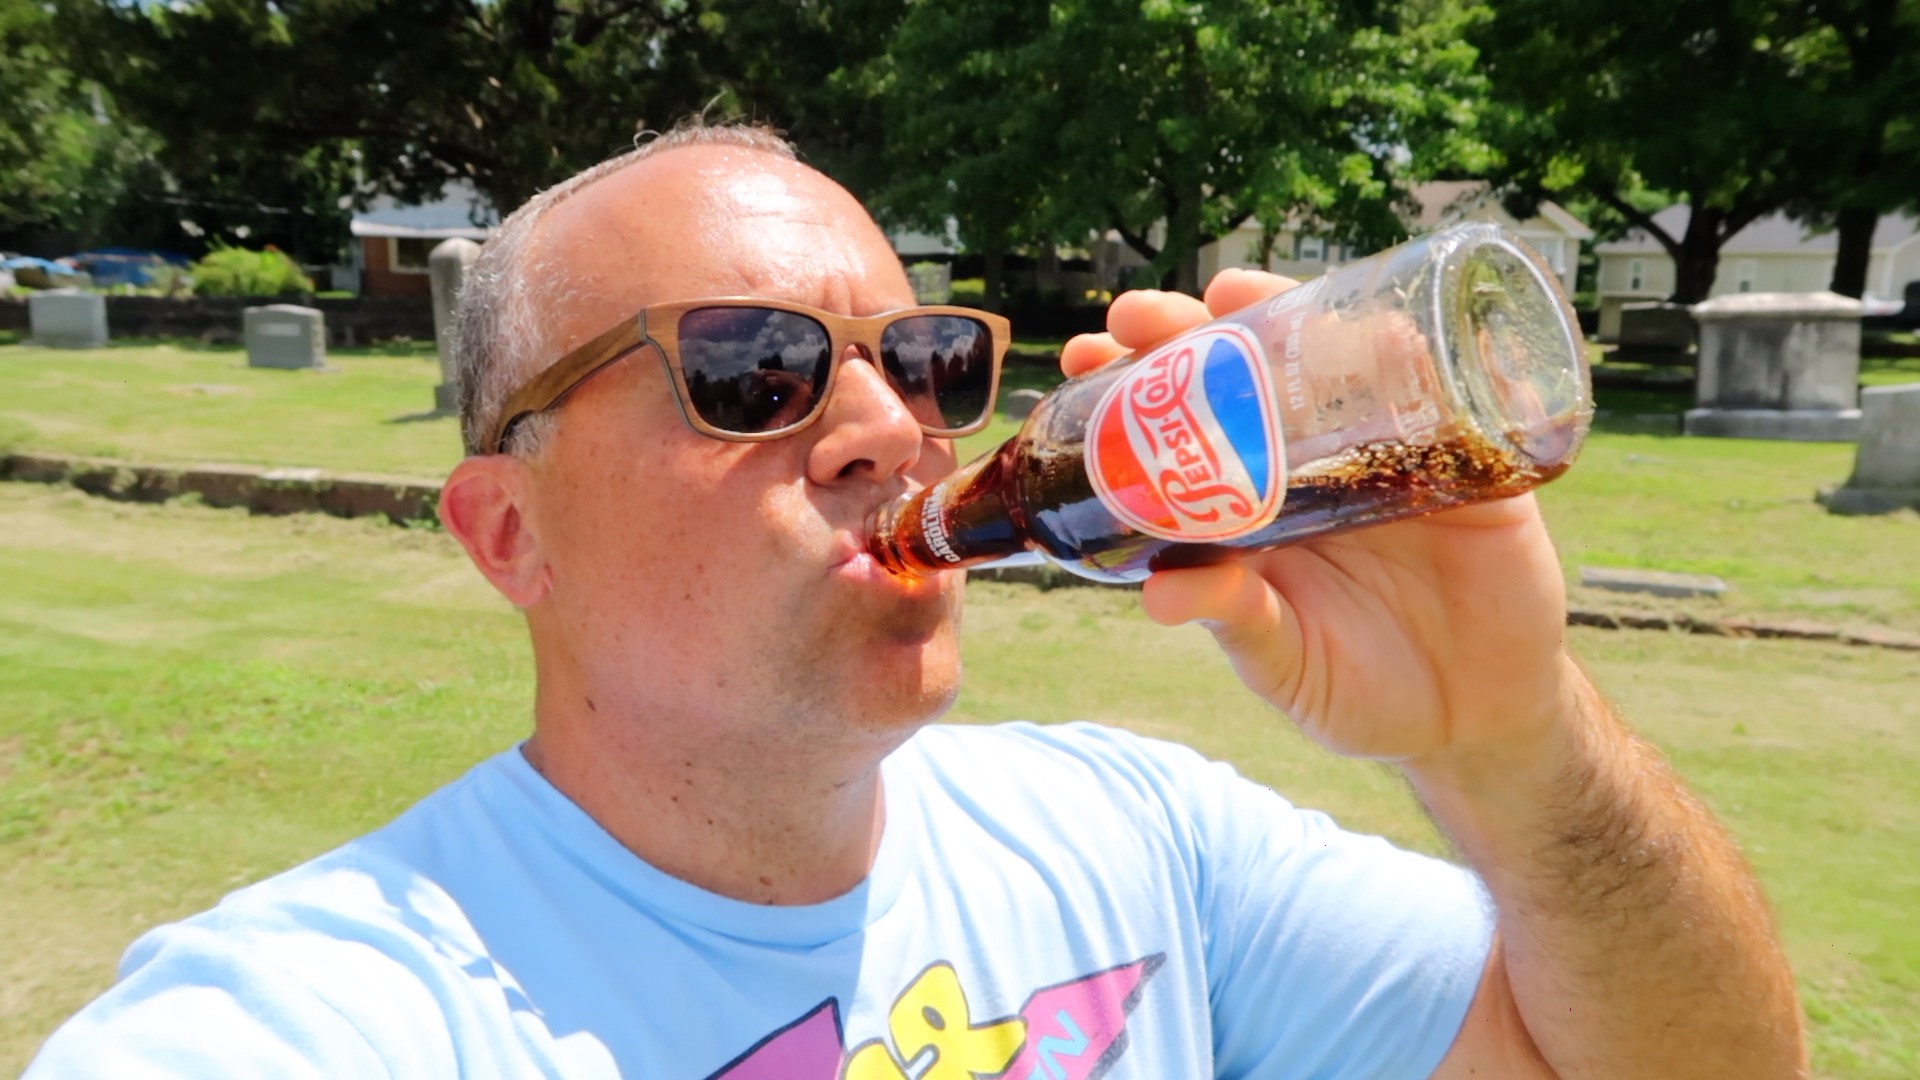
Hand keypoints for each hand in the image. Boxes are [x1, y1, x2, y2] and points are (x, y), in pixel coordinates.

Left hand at [1061, 270, 1575, 768]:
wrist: (1475, 725)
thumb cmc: (1363, 693)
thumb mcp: (1287, 663)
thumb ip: (1236, 622)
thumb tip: (1159, 595)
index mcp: (1256, 503)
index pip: (1188, 423)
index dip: (1138, 382)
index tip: (1084, 359)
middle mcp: (1315, 464)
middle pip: (1247, 372)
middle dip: (1188, 330)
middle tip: (1141, 316)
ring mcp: (1390, 454)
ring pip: (1336, 360)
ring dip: (1284, 313)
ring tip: (1233, 292)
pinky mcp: (1470, 467)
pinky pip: (1452, 396)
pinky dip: (1421, 354)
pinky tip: (1385, 326)